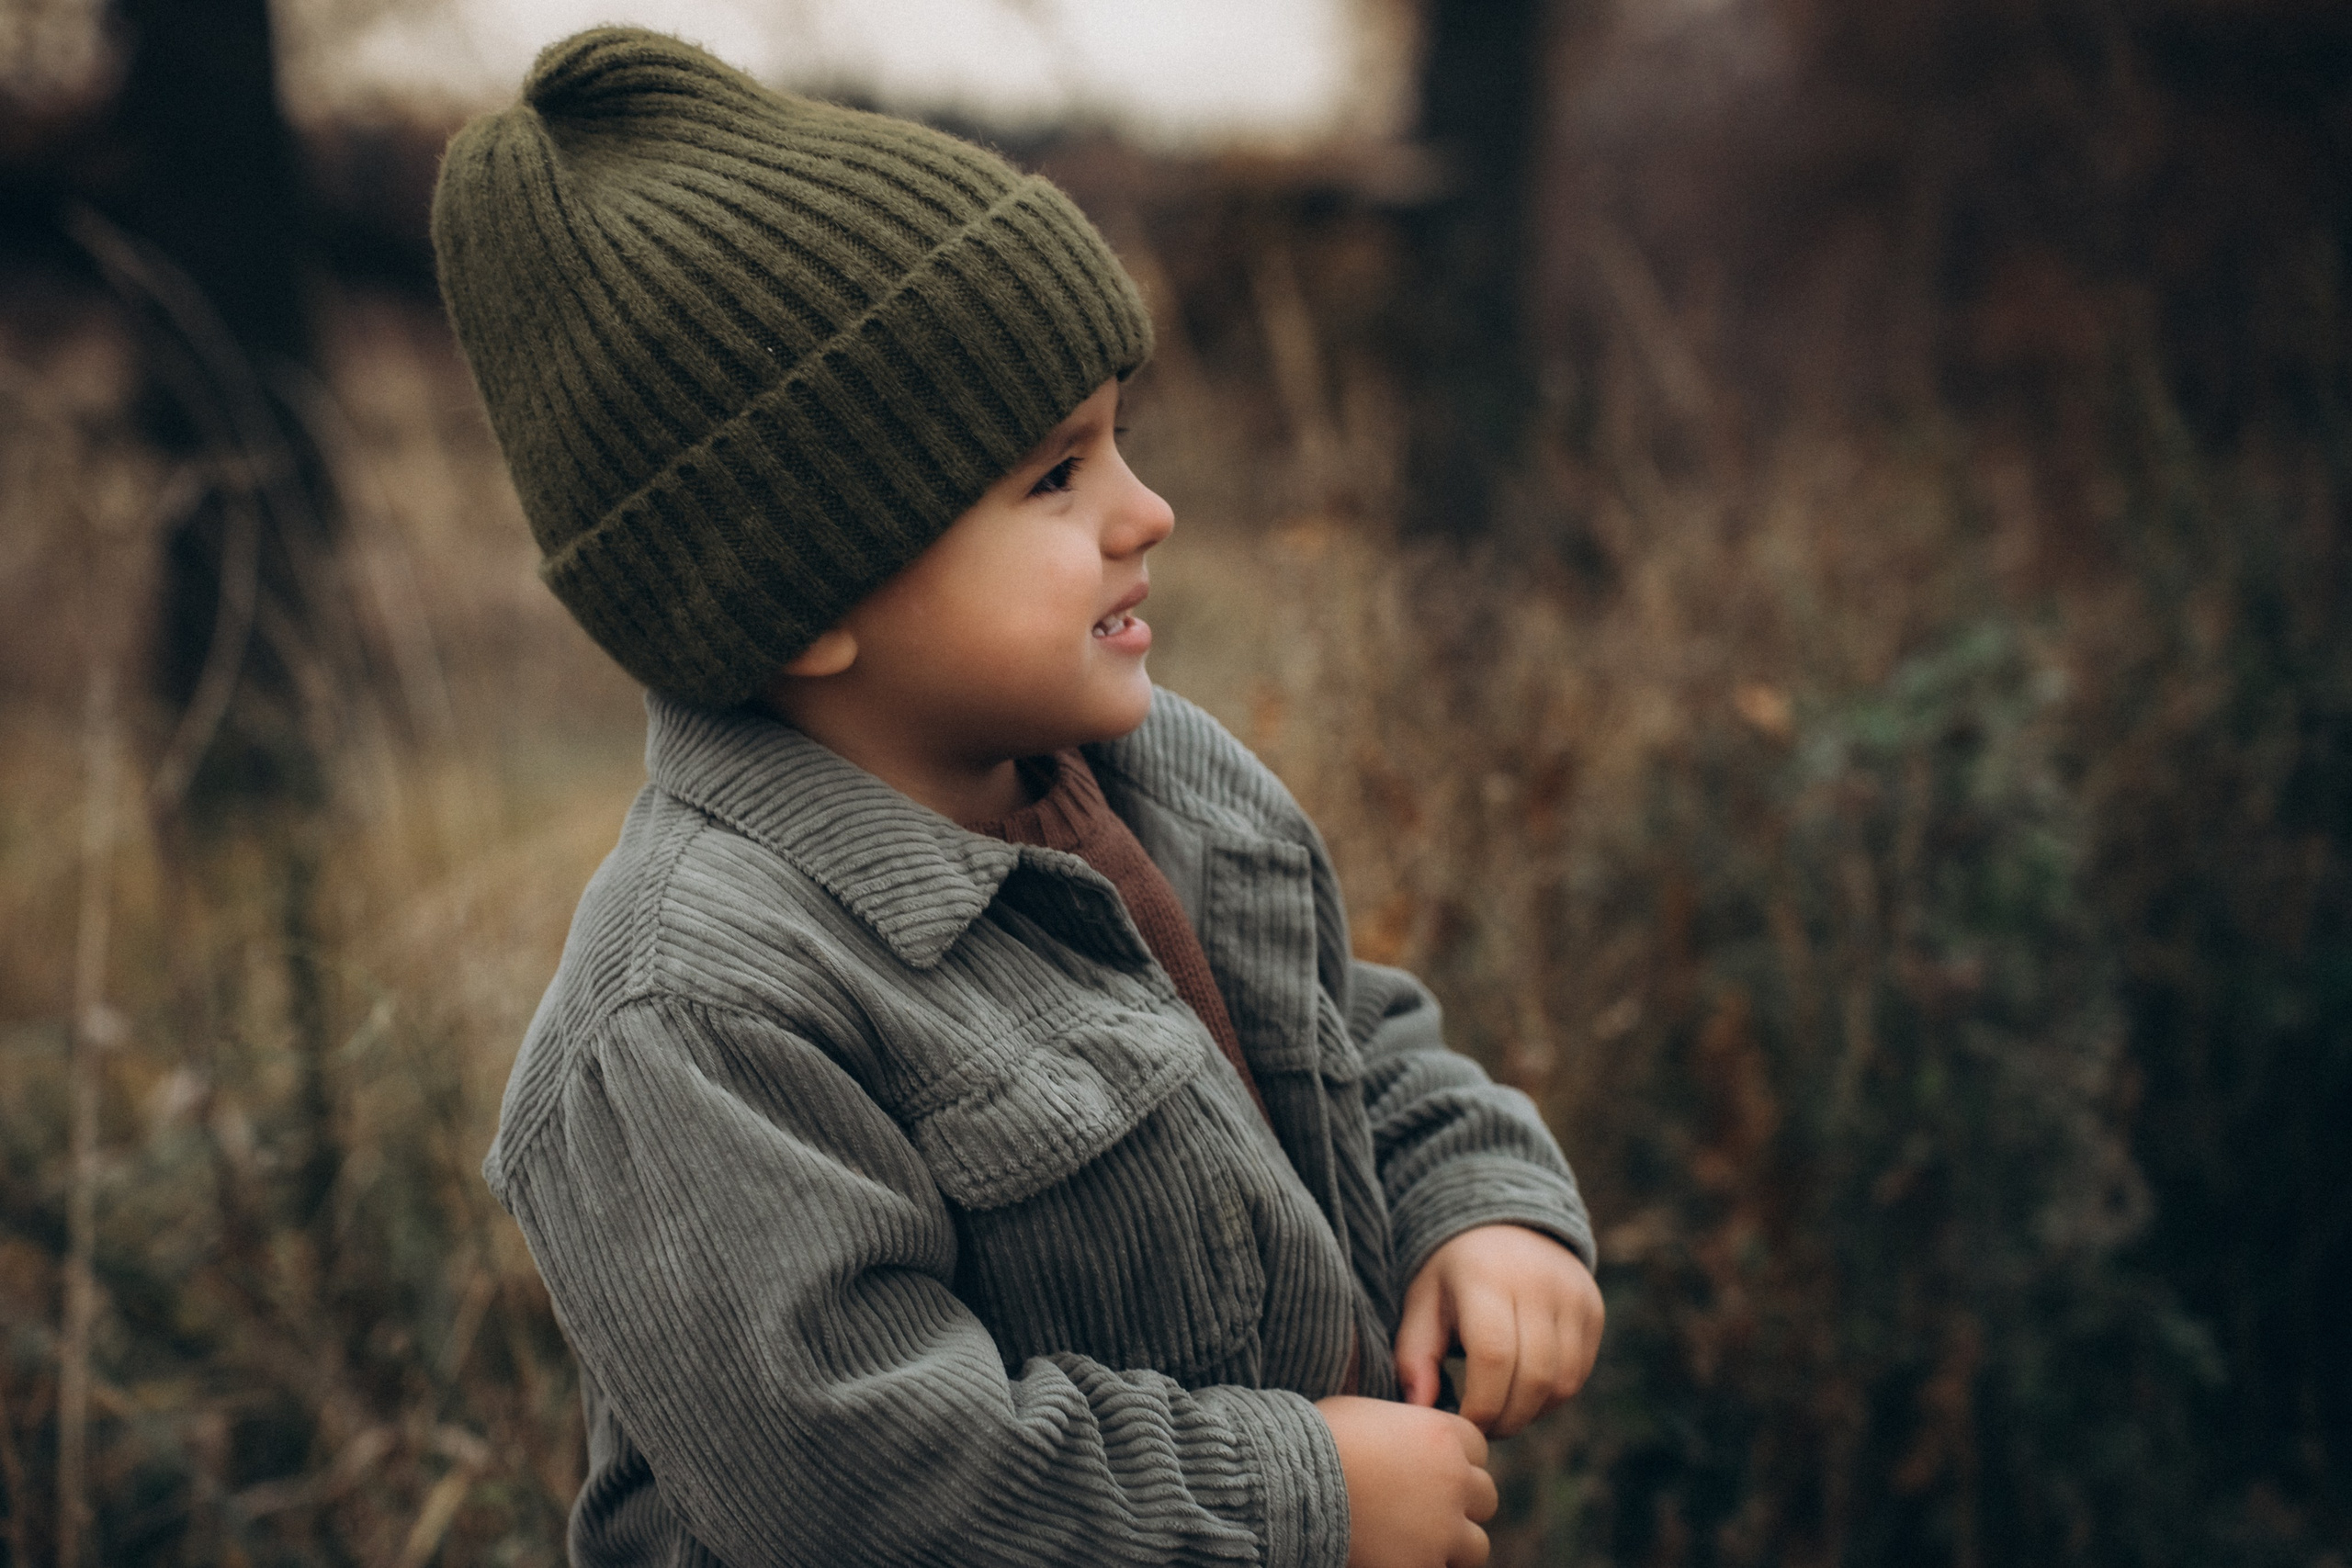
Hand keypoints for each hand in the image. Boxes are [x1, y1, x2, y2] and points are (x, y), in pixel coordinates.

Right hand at [1315, 1395, 1496, 1567]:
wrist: (1291, 1483)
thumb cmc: (1317, 1440)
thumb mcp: (1367, 1413)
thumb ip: (1403, 1427)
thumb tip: (1405, 1440)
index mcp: (1442, 1434)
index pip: (1479, 1450)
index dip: (1456, 1461)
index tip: (1431, 1471)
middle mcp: (1454, 1479)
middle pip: (1485, 1497)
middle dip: (1460, 1504)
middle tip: (1426, 1511)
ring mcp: (1443, 1528)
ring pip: (1476, 1545)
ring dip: (1453, 1545)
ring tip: (1418, 1543)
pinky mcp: (1422, 1565)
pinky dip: (1423, 1565)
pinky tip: (1394, 1556)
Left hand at [1395, 1224, 1603, 1436]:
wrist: (1504, 1222)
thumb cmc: (1453, 1274)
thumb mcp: (1422, 1302)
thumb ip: (1415, 1357)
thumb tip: (1421, 1409)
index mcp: (1487, 1277)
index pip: (1494, 1357)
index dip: (1481, 1405)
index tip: (1462, 1424)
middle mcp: (1538, 1283)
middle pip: (1534, 1377)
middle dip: (1507, 1418)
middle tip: (1483, 1428)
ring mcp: (1573, 1295)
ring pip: (1562, 1382)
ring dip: (1532, 1412)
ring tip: (1503, 1412)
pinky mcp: (1593, 1309)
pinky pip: (1578, 1373)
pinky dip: (1552, 1396)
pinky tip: (1525, 1392)